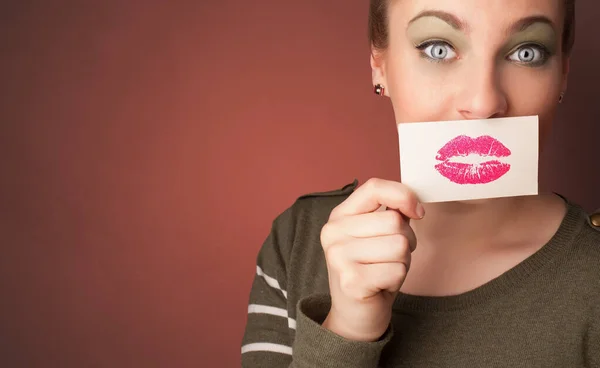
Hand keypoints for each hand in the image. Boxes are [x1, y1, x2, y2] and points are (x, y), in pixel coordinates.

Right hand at [320, 178, 423, 341]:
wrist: (355, 315)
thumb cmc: (372, 270)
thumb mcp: (377, 235)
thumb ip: (391, 213)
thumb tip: (414, 204)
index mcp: (339, 216)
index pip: (374, 188)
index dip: (403, 195)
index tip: (417, 212)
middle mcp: (333, 233)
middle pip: (394, 221)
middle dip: (406, 240)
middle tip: (391, 257)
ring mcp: (339, 257)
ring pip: (400, 245)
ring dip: (403, 261)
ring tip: (385, 270)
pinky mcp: (352, 281)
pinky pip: (398, 270)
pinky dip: (397, 279)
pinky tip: (381, 285)